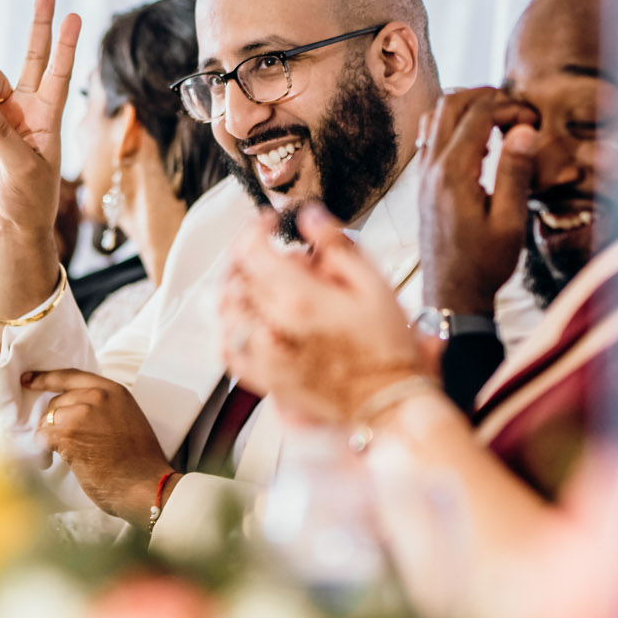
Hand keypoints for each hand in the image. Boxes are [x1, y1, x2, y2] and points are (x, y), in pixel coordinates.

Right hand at [0, 0, 81, 320]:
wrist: (11, 222)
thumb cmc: (29, 199)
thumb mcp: (22, 168)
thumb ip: (2, 134)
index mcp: (48, 117)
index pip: (60, 73)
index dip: (66, 45)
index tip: (74, 15)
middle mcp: (29, 109)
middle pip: (33, 59)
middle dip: (39, 28)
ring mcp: (5, 116)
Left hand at [26, 368, 172, 527]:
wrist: (146, 485)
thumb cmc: (139, 463)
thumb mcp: (127, 421)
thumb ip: (103, 410)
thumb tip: (76, 415)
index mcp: (114, 391)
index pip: (71, 376)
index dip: (46, 378)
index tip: (28, 380)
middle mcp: (98, 396)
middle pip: (57, 401)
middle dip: (52, 423)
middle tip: (54, 443)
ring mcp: (83, 412)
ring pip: (48, 419)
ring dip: (46, 438)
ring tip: (52, 456)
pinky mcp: (70, 433)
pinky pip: (42, 436)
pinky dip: (41, 451)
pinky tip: (48, 463)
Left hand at [222, 204, 429, 424]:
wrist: (390, 402)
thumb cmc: (387, 348)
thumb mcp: (373, 284)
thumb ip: (336, 244)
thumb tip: (309, 216)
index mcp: (298, 300)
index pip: (251, 251)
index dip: (255, 227)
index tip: (271, 222)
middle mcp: (274, 328)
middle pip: (235, 277)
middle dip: (249, 254)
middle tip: (273, 250)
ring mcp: (265, 357)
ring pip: (227, 311)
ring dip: (238, 288)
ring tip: (264, 282)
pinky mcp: (266, 380)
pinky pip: (229, 350)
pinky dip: (231, 328)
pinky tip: (251, 319)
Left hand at [417, 88, 538, 319]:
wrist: (452, 295)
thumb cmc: (484, 264)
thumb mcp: (509, 222)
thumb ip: (515, 172)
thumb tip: (523, 130)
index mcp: (453, 173)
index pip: (478, 115)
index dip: (509, 106)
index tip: (534, 119)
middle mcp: (431, 167)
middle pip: (451, 103)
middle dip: (486, 96)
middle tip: (517, 109)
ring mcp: (423, 174)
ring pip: (437, 117)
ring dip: (469, 108)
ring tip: (501, 121)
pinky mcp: (423, 183)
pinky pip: (432, 137)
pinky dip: (456, 126)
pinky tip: (481, 144)